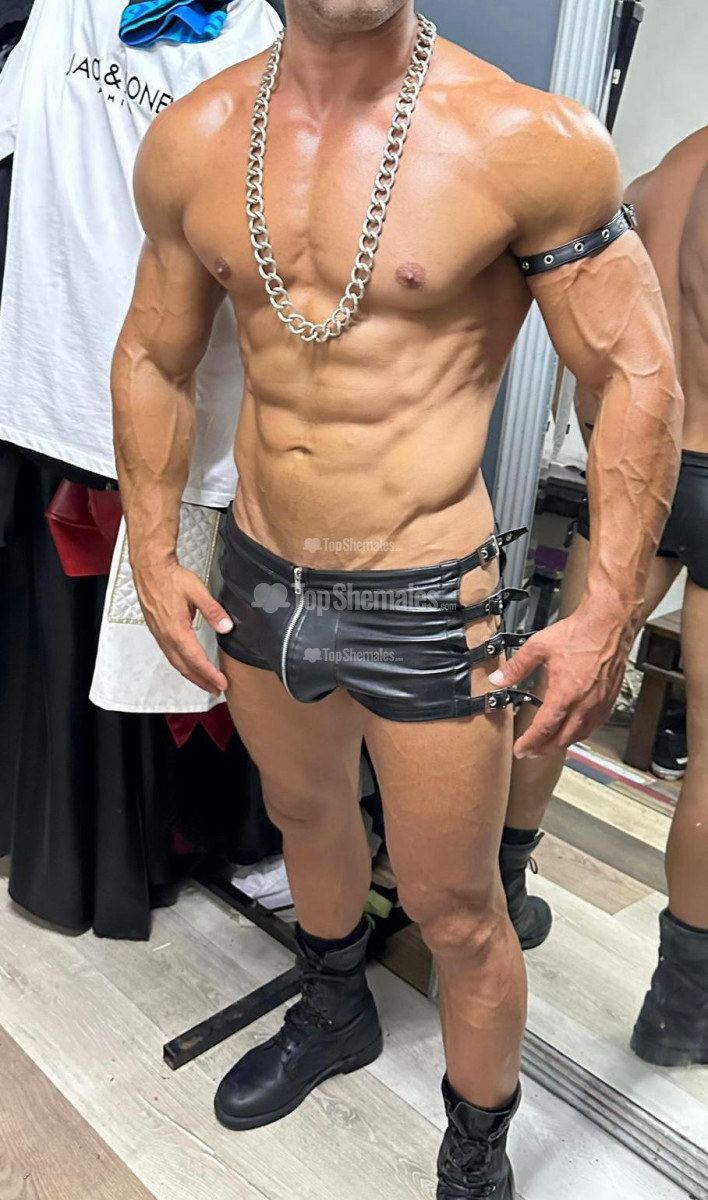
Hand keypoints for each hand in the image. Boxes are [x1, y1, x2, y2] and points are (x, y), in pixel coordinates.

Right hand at [133, 558, 232, 694]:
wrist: (150, 569)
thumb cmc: (171, 578)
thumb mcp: (197, 591)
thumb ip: (213, 611)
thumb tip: (226, 627)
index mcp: (176, 630)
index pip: (196, 659)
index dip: (209, 674)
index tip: (222, 683)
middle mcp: (166, 637)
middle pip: (185, 667)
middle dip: (202, 681)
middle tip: (217, 690)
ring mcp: (160, 635)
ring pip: (176, 662)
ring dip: (191, 675)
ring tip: (205, 683)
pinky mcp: (157, 631)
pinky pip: (170, 654)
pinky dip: (181, 665)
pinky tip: (188, 665)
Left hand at [489, 604, 631, 758]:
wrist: (609, 624)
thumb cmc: (580, 633)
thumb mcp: (538, 646)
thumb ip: (516, 667)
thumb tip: (498, 679)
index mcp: (565, 694)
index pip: (544, 729)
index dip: (530, 743)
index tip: (520, 750)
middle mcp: (584, 704)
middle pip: (563, 739)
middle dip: (544, 749)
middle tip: (531, 752)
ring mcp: (599, 704)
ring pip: (580, 735)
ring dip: (562, 743)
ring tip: (549, 744)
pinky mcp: (609, 700)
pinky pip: (594, 725)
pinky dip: (580, 733)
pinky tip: (573, 729)